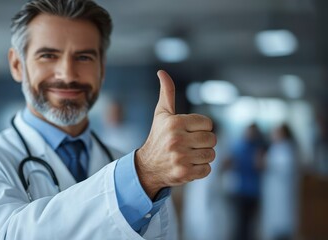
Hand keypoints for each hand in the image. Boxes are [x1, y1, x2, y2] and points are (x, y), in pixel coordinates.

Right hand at [135, 70, 215, 198]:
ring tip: (188, 155)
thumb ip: (167, 93)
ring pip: (211, 155)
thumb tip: (162, 72)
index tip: (188, 132)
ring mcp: (180, 158)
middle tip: (190, 145)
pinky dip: (200, 169)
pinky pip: (207, 169)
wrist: (147, 166)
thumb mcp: (161, 114)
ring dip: (202, 156)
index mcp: (174, 123)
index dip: (200, 128)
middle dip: (204, 142)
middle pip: (212, 139)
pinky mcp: (184, 173)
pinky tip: (188, 165)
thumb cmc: (158, 136)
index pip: (207, 123)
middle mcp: (177, 140)